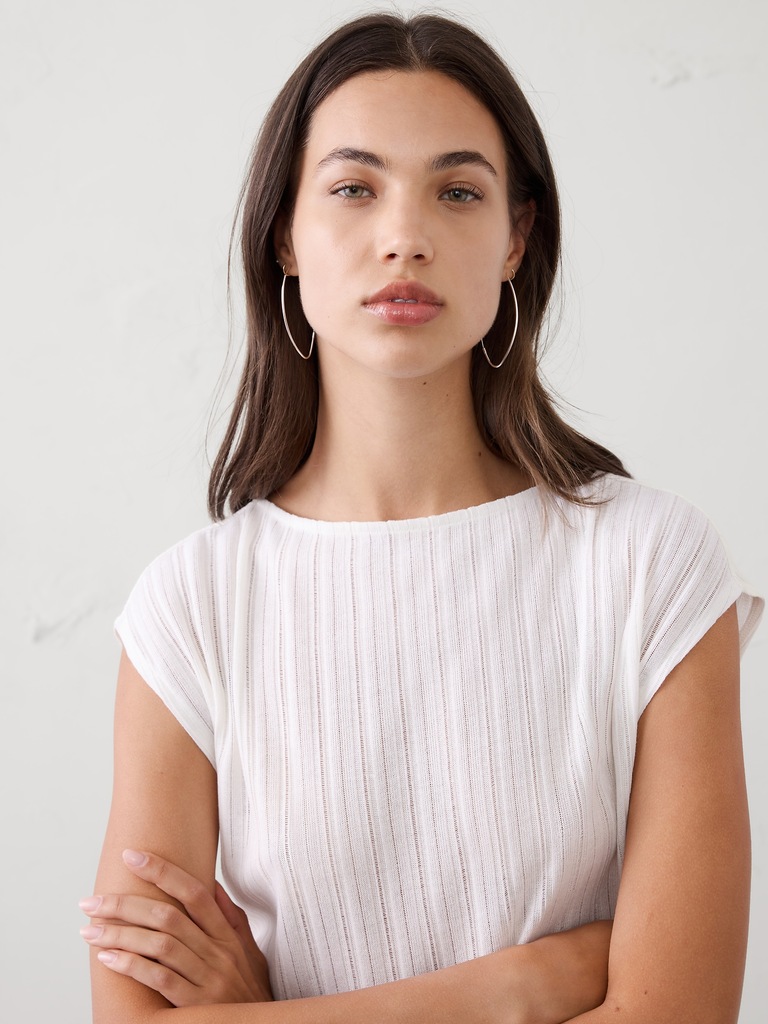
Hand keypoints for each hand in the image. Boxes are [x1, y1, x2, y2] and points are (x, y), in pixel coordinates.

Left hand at [80, 849, 272, 1006]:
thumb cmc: (251, 991)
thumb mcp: (251, 950)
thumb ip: (231, 918)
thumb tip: (211, 884)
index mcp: (227, 934)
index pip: (194, 892)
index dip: (163, 871)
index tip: (132, 856)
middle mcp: (217, 951)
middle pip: (168, 917)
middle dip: (125, 904)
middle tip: (92, 901)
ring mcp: (207, 978)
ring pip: (160, 945)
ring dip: (120, 934)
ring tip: (89, 929)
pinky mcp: (195, 1004)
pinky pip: (159, 979)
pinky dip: (132, 966)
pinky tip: (108, 958)